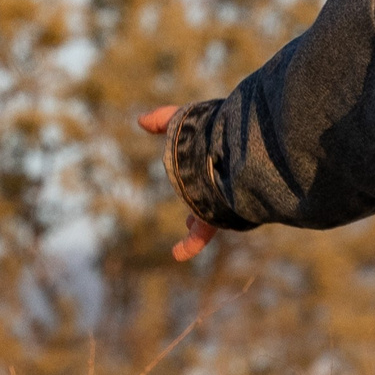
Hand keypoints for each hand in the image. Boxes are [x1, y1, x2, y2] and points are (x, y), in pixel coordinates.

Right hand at [138, 104, 215, 261]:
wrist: (233, 158)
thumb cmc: (208, 137)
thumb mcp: (183, 123)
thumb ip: (165, 119)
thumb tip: (140, 120)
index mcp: (211, 166)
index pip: (200, 174)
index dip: (191, 181)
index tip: (185, 184)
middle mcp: (219, 185)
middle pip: (211, 200)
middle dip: (200, 209)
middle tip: (190, 218)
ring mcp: (220, 203)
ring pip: (209, 219)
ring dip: (197, 228)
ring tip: (186, 235)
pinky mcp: (217, 218)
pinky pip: (202, 235)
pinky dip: (189, 245)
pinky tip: (177, 255)